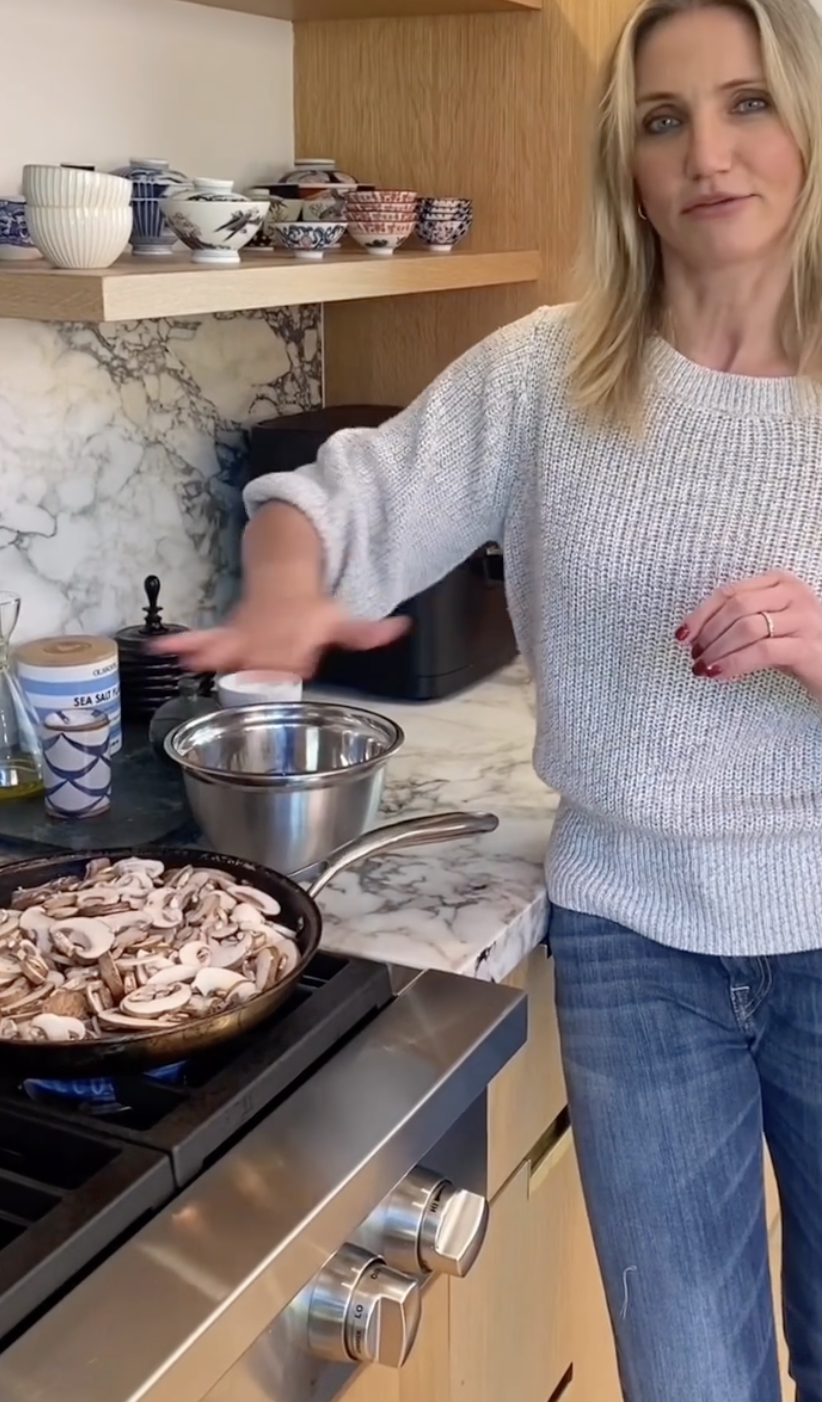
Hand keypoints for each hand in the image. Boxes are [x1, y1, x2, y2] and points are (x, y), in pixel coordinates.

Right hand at [152, 593, 408, 677]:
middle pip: (260, 658)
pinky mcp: (227, 633)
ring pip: (229, 647)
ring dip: (211, 653)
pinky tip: (164, 649)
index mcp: (298, 633)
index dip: (293, 659)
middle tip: (250, 667)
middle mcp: (270, 635)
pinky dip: (186, 643)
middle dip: (256, 664)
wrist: (283, 576)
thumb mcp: (342, 618)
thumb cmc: (312, 608)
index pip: (294, 655)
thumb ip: (366, 631)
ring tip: (193, 660)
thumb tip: (400, 628)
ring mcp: (246, 634)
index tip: (292, 663)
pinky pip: (204, 638)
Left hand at [676, 570, 821, 699]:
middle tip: (695, 656)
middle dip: (708, 634)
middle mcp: (794, 594)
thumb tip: (694, 635)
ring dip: (718, 650)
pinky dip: (735, 663)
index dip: (701, 614)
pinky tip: (720, 674)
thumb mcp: (767, 628)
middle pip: (736, 608)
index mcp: (780, 582)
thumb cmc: (796, 647)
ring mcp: (805, 619)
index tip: (682, 636)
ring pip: (747, 628)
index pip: (730, 592)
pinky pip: (762, 651)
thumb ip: (737, 621)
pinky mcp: (809, 647)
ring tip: (704, 667)